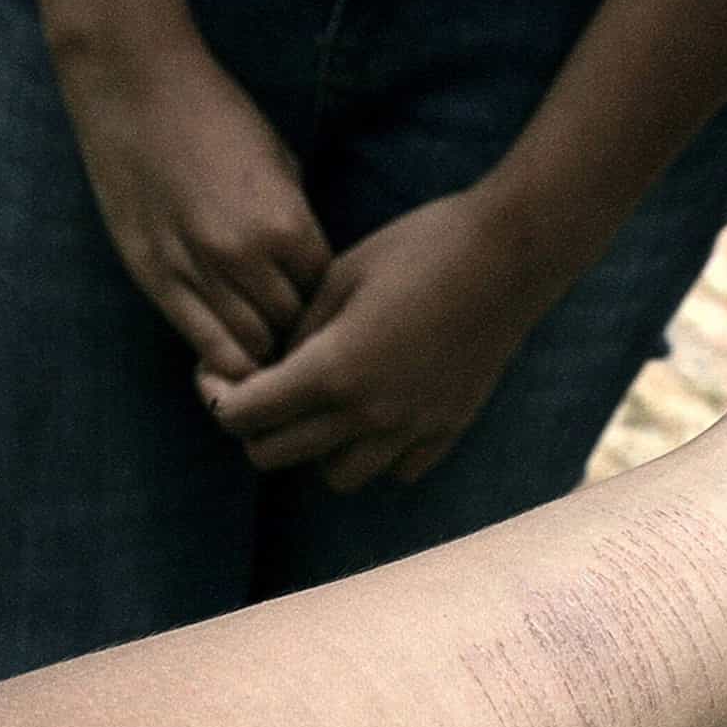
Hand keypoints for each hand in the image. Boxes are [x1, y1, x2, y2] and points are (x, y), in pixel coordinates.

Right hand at [59, 45, 330, 377]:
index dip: (326, 301)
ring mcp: (196, 272)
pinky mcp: (154, 279)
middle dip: (297, 329)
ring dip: (262, 346)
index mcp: (287, 227)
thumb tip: (312, 278)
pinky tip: (233, 350)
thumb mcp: (283, 167)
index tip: (319, 299)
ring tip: (264, 336)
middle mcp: (244, 258)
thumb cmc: (218, 117)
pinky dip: (226, 358)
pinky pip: (205, 346)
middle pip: (292, 328)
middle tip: (292, 324)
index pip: (325, 294)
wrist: (136, 86)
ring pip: (252, 347)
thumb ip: (298, 227)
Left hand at [196, 190, 573, 492]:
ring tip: (326, 411)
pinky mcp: (448, 428)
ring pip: (338, 477)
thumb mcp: (340, 277)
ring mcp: (411, 428)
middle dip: (256, 429)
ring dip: (318, 450)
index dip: (218, 397)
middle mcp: (367, 414)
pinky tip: (381, 415)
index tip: (222, 377)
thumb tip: (274, 363)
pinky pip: (399, 470)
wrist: (508, 258)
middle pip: (276, 457)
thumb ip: (299, 331)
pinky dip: (379, 454)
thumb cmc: (420, 249)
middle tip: (265, 395)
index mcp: (330, 371)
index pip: (243, 415)